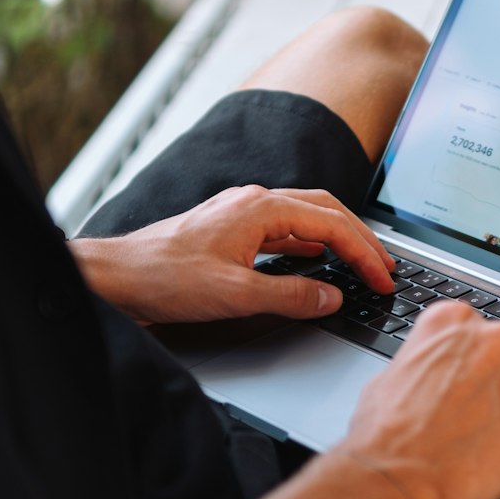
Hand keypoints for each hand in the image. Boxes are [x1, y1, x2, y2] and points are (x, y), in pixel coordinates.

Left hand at [69, 185, 394, 323]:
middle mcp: (253, 201)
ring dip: (337, 239)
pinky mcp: (229, 229)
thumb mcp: (236, 295)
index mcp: (261, 208)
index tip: (383, 279)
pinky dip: (310, 244)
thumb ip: (291, 296)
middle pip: (326, 211)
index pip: (333, 224)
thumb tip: (331, 297)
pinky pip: (284, 229)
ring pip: (306, 217)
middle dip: (361, 239)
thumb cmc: (163, 278)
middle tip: (385, 267)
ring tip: (361, 263)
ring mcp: (240, 213)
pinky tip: (315, 261)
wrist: (114, 277)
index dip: (365, 254)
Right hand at [336, 299, 499, 498]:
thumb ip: (425, 361)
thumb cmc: (385, 438)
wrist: (398, 483)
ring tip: (491, 441)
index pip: (478, 331)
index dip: (469, 364)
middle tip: (475, 419)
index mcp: (453, 320)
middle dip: (497, 385)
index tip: (464, 385)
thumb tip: (436, 371)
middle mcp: (495, 336)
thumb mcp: (389, 376)